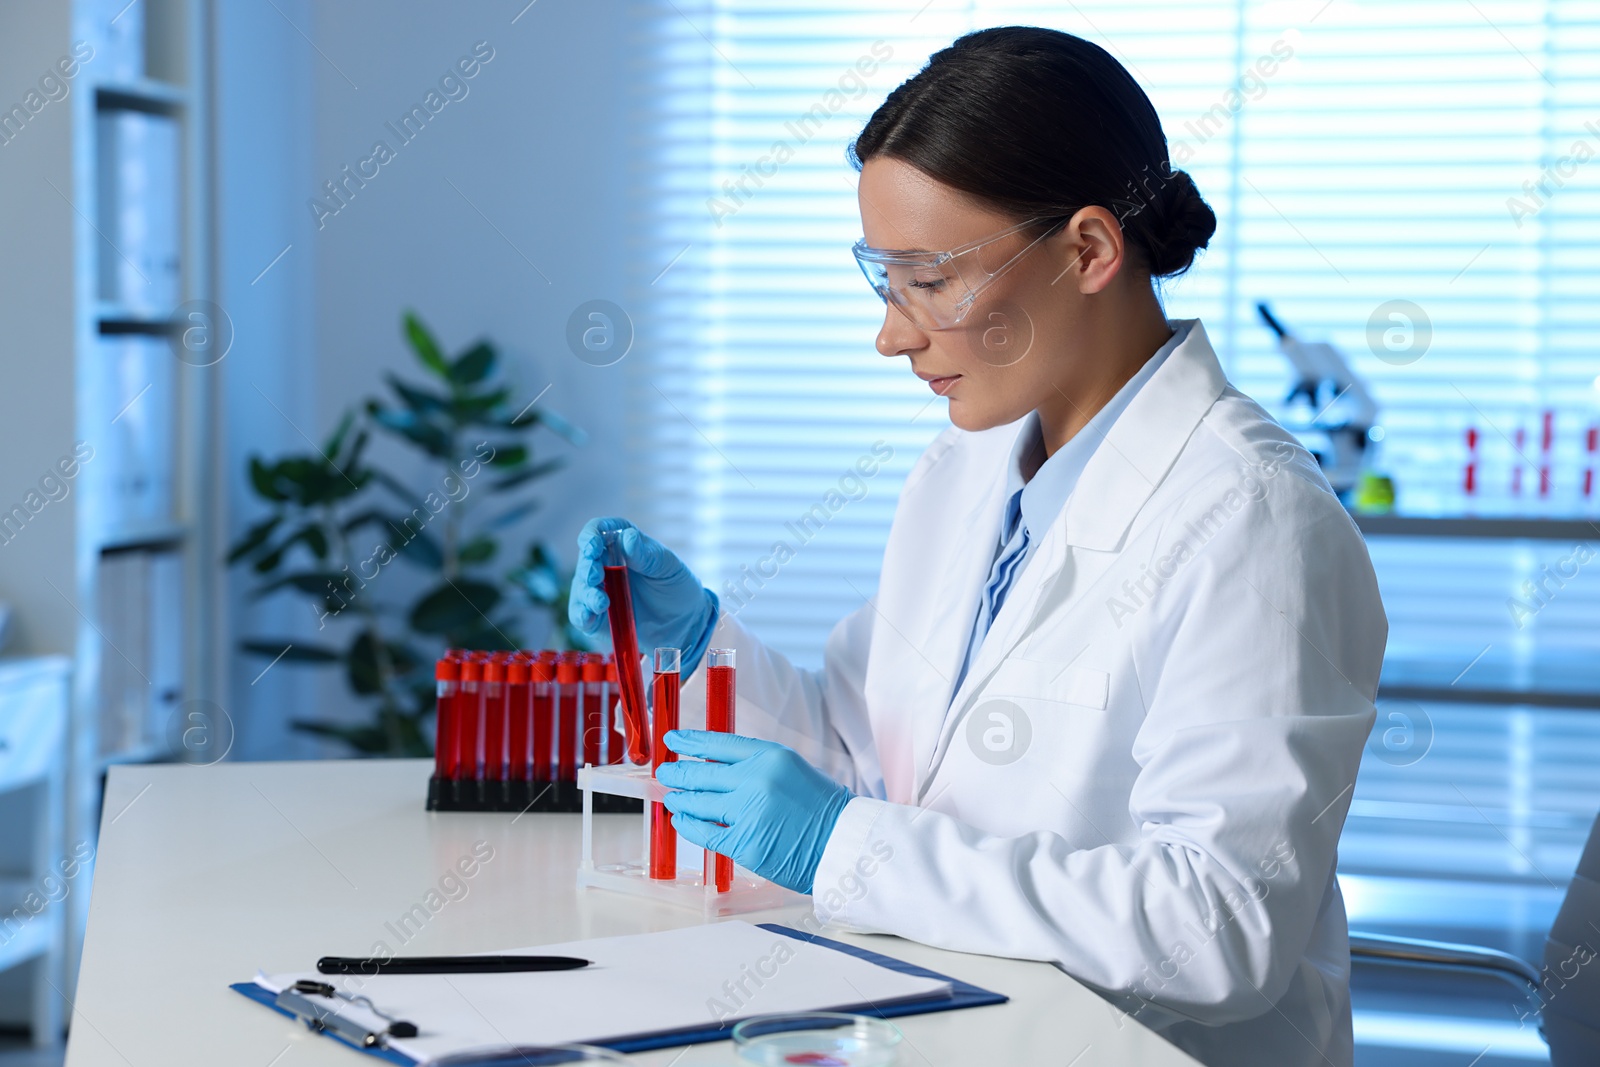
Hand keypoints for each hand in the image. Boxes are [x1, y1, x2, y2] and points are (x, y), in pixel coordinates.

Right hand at [569, 518, 717, 663]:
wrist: (685, 620)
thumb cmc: (675, 584)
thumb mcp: (666, 566)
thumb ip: (645, 554)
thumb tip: (627, 537)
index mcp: (620, 543)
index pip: (598, 531)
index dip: (591, 536)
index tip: (594, 546)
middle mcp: (604, 564)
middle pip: (586, 560)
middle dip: (588, 567)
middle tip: (595, 576)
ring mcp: (598, 590)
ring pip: (581, 588)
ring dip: (587, 593)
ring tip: (602, 602)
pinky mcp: (596, 616)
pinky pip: (581, 614)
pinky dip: (582, 615)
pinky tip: (589, 616)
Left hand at [658, 731, 852, 894]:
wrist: (844, 843)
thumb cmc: (822, 808)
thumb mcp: (792, 770)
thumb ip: (756, 766)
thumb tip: (715, 767)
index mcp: (770, 756)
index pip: (718, 744)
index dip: (690, 741)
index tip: (673, 738)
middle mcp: (755, 780)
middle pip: (701, 774)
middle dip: (677, 772)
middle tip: (665, 771)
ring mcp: (747, 812)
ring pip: (697, 803)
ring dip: (679, 799)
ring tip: (671, 797)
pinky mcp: (744, 843)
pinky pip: (704, 832)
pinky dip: (688, 826)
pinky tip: (681, 820)